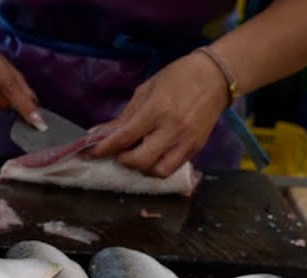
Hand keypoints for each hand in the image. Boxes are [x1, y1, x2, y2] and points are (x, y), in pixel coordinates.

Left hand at [85, 51, 231, 177]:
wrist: (216, 77)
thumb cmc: (178, 77)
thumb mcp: (146, 90)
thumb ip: (125, 116)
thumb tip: (101, 133)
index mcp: (156, 110)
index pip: (125, 138)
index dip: (104, 148)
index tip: (90, 153)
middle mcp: (171, 129)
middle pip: (140, 161)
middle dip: (123, 161)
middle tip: (119, 153)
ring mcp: (186, 141)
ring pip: (157, 171)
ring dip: (142, 168)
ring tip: (137, 156)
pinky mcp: (196, 148)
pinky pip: (172, 168)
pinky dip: (158, 167)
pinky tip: (152, 157)